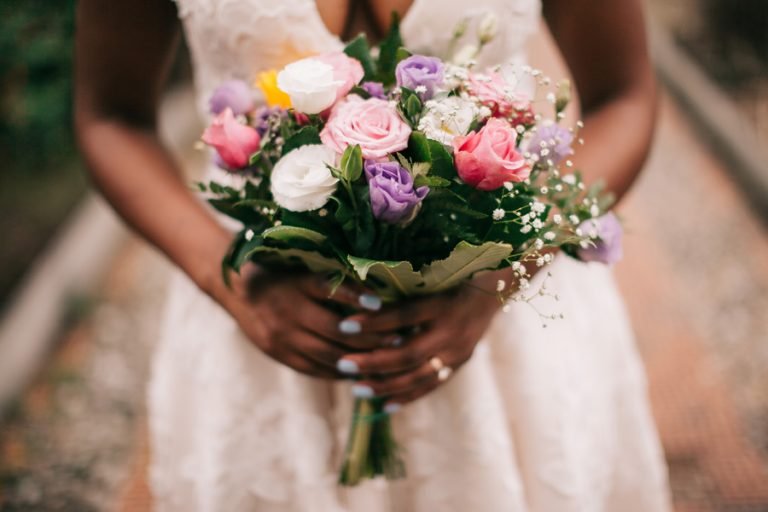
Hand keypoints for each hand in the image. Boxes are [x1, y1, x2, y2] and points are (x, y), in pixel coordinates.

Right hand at [222, 264, 399, 378]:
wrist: (238, 290)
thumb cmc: (282, 272)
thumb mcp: (304, 267)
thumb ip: (334, 276)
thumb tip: (378, 286)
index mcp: (297, 284)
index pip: (328, 289)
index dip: (354, 297)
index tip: (381, 303)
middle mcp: (289, 311)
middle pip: (334, 330)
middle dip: (369, 338)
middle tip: (399, 339)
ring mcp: (282, 337)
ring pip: (327, 354)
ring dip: (360, 359)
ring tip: (388, 360)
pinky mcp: (279, 354)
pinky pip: (315, 369)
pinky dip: (340, 371)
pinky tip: (362, 372)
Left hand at [332, 270, 509, 409]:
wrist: (493, 288)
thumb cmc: (452, 274)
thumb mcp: (431, 275)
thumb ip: (401, 286)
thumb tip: (359, 294)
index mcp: (443, 303)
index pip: (404, 315)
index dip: (374, 321)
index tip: (344, 325)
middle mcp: (452, 330)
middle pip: (409, 353)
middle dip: (373, 361)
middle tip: (344, 364)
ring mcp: (458, 351)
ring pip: (419, 375)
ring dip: (386, 384)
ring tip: (356, 388)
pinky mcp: (460, 363)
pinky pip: (432, 385)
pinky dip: (408, 396)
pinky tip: (383, 404)